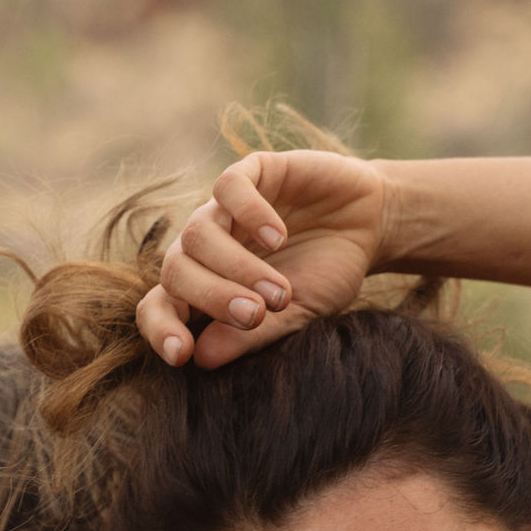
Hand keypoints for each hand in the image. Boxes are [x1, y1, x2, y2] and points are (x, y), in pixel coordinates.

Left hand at [138, 150, 390, 368]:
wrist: (372, 224)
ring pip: (198, 233)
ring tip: (280, 290)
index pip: (158, 307)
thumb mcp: (297, 313)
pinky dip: (250, 214)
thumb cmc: (327, 274)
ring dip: (236, 266)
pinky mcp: (252, 171)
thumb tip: (202, 359)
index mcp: (204, 286)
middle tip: (255, 316)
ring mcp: (223, 208)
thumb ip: (252, 336)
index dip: (160, 330)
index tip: (182, 355)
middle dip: (212, 297)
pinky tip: (278, 237)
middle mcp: (204, 248)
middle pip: (174, 270)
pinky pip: (229, 188)